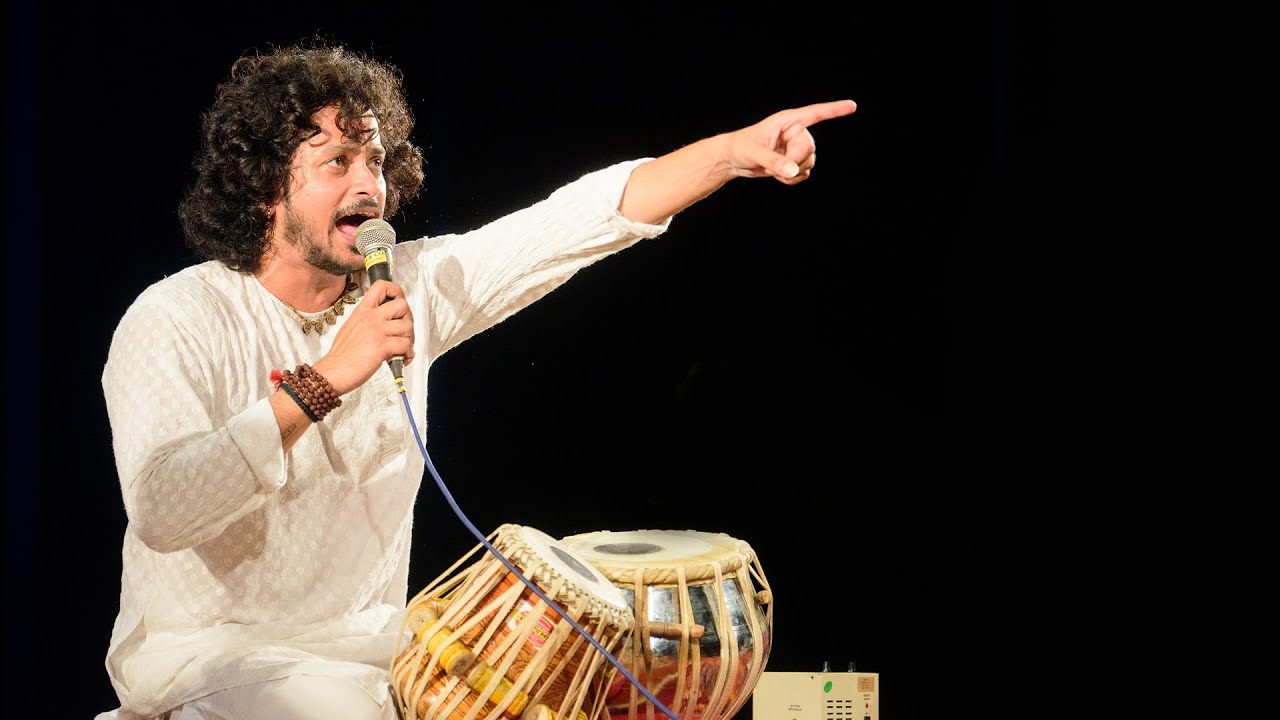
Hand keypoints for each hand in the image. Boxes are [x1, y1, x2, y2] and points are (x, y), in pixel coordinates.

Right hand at [312, 280, 414, 394]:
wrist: (332, 372)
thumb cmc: (342, 355)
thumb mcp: (352, 327)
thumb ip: (369, 320)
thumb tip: (389, 323)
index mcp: (362, 310)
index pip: (382, 286)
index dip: (396, 292)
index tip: (398, 305)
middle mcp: (370, 317)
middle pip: (403, 305)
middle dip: (408, 319)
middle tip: (403, 332)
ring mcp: (377, 331)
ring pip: (408, 326)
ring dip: (410, 339)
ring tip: (403, 348)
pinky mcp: (382, 346)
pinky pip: (406, 345)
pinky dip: (409, 353)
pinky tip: (402, 358)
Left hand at [724, 99, 856, 183]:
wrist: (734, 161)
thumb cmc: (741, 148)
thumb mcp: (756, 154)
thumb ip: (775, 162)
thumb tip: (793, 171)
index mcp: (788, 121)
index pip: (816, 113)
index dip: (834, 110)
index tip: (853, 105)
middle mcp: (796, 132)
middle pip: (810, 148)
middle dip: (794, 161)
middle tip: (774, 165)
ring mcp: (796, 147)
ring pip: (809, 162)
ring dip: (792, 171)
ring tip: (772, 168)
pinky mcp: (794, 161)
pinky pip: (804, 173)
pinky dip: (791, 179)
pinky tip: (777, 175)